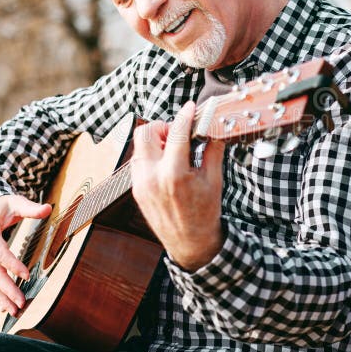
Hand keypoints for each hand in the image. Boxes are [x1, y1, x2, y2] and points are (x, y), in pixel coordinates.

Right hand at [0, 195, 51, 315]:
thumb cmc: (0, 206)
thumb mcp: (15, 202)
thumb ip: (31, 207)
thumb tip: (48, 208)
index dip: (12, 265)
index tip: (27, 275)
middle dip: (7, 288)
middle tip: (21, 302)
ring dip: (0, 297)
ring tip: (15, 310)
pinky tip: (6, 307)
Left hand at [130, 101, 225, 270]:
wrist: (190, 243)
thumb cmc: (205, 213)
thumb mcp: (214, 180)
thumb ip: (212, 150)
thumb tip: (212, 128)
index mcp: (174, 175)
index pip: (176, 133)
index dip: (185, 116)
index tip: (191, 108)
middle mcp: (152, 177)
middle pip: (146, 132)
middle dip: (163, 127)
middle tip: (179, 135)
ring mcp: (140, 184)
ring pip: (139, 146)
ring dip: (156, 141)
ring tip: (175, 152)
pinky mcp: (136, 190)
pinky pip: (138, 161)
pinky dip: (151, 155)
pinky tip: (167, 165)